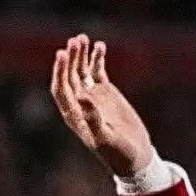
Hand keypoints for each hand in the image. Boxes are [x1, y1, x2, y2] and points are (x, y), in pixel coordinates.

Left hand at [51, 34, 155, 176]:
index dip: (59, 72)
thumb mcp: (106, 139)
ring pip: (81, 71)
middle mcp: (79, 103)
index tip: (62, 55)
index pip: (61, 89)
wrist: (136, 157)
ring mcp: (92, 96)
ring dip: (81, 55)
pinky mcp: (105, 92)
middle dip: (71, 58)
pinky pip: (97, 72)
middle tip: (75, 41)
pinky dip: (97, 59)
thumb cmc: (118, 154)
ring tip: (84, 38)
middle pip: (69, 75)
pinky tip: (100, 46)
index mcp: (74, 115)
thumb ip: (93, 119)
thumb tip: (82, 95)